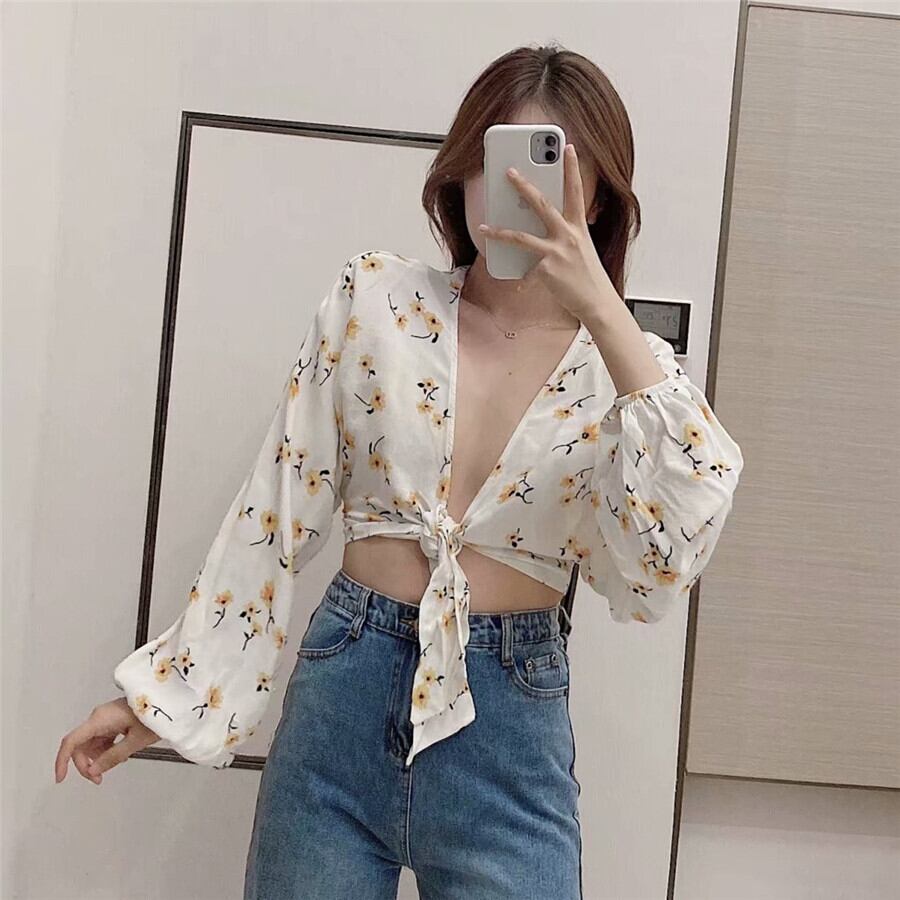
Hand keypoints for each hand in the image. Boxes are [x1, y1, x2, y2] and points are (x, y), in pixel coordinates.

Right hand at [54, 697, 160, 784]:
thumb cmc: (156, 716)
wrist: (170, 699)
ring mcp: (106, 716)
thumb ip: (112, 757)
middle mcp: (99, 716)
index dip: (62, 761)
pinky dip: (107, 749)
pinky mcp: (114, 717)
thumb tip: (93, 771)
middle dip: (87, 764)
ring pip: (92, 742)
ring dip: (98, 757)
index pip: (71, 741)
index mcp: (100, 719)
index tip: (61, 779)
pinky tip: (121, 754)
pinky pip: (102, 737)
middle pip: (81, 745)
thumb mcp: (135, 741)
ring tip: (118, 762)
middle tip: (99, 778)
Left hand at [477, 143, 618, 321]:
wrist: (596, 302)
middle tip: (509, 172)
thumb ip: (565, 235)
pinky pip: (526, 271)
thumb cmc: (588, 276)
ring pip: (521, 238)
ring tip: (483, 228)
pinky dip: (522, 278)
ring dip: (499, 232)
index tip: (568, 148)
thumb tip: (542, 228)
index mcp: (579, 228)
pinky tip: (519, 284)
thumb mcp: (581, 249)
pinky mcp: (547, 270)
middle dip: (523, 186)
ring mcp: (557, 252)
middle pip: (541, 205)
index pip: (576, 192)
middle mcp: (568, 236)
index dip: (572, 169)